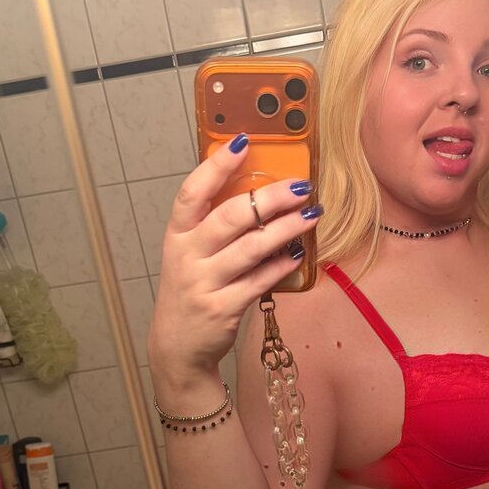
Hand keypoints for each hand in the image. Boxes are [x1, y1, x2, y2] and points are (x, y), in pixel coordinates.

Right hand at [147, 136, 321, 388]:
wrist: (177, 346)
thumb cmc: (192, 289)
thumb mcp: (190, 253)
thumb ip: (213, 224)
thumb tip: (259, 189)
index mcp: (177, 235)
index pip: (192, 192)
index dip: (216, 165)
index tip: (243, 142)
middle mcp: (187, 256)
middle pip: (230, 217)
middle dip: (269, 198)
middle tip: (301, 186)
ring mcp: (204, 283)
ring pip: (251, 248)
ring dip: (285, 229)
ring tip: (311, 215)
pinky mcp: (223, 308)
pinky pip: (260, 281)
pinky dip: (281, 265)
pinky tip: (299, 253)